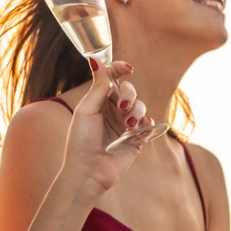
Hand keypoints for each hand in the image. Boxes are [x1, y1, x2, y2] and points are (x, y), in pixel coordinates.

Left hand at [62, 59, 154, 192]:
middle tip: (122, 106)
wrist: (88, 171)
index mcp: (99, 101)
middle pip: (129, 90)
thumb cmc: (81, 141)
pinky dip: (147, 124)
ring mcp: (125, 125)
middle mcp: (113, 111)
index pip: (112, 78)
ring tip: (128, 125)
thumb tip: (96, 59)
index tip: (128, 68)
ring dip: (136, 111)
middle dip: (129, 95)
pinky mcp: (136, 139)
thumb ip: (97, 86)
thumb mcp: (87, 109)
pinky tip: (139, 129)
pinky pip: (148, 125)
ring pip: (141, 106)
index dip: (120, 69)